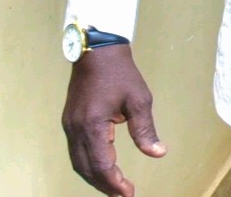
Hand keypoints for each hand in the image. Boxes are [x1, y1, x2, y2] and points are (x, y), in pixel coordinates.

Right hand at [62, 45, 165, 194]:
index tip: (129, 193)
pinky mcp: (70, 122)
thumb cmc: (121, 73)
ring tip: (114, 185)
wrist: (98, 51)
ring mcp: (70, 126)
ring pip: (78, 162)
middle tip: (124, 194)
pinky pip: (76, 151)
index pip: (101, 165)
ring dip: (95, 177)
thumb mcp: (139, 99)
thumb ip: (145, 129)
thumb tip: (158, 153)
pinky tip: (101, 166)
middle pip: (87, 169)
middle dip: (105, 184)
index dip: (115, 183)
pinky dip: (88, 164)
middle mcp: (76, 130)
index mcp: (92, 126)